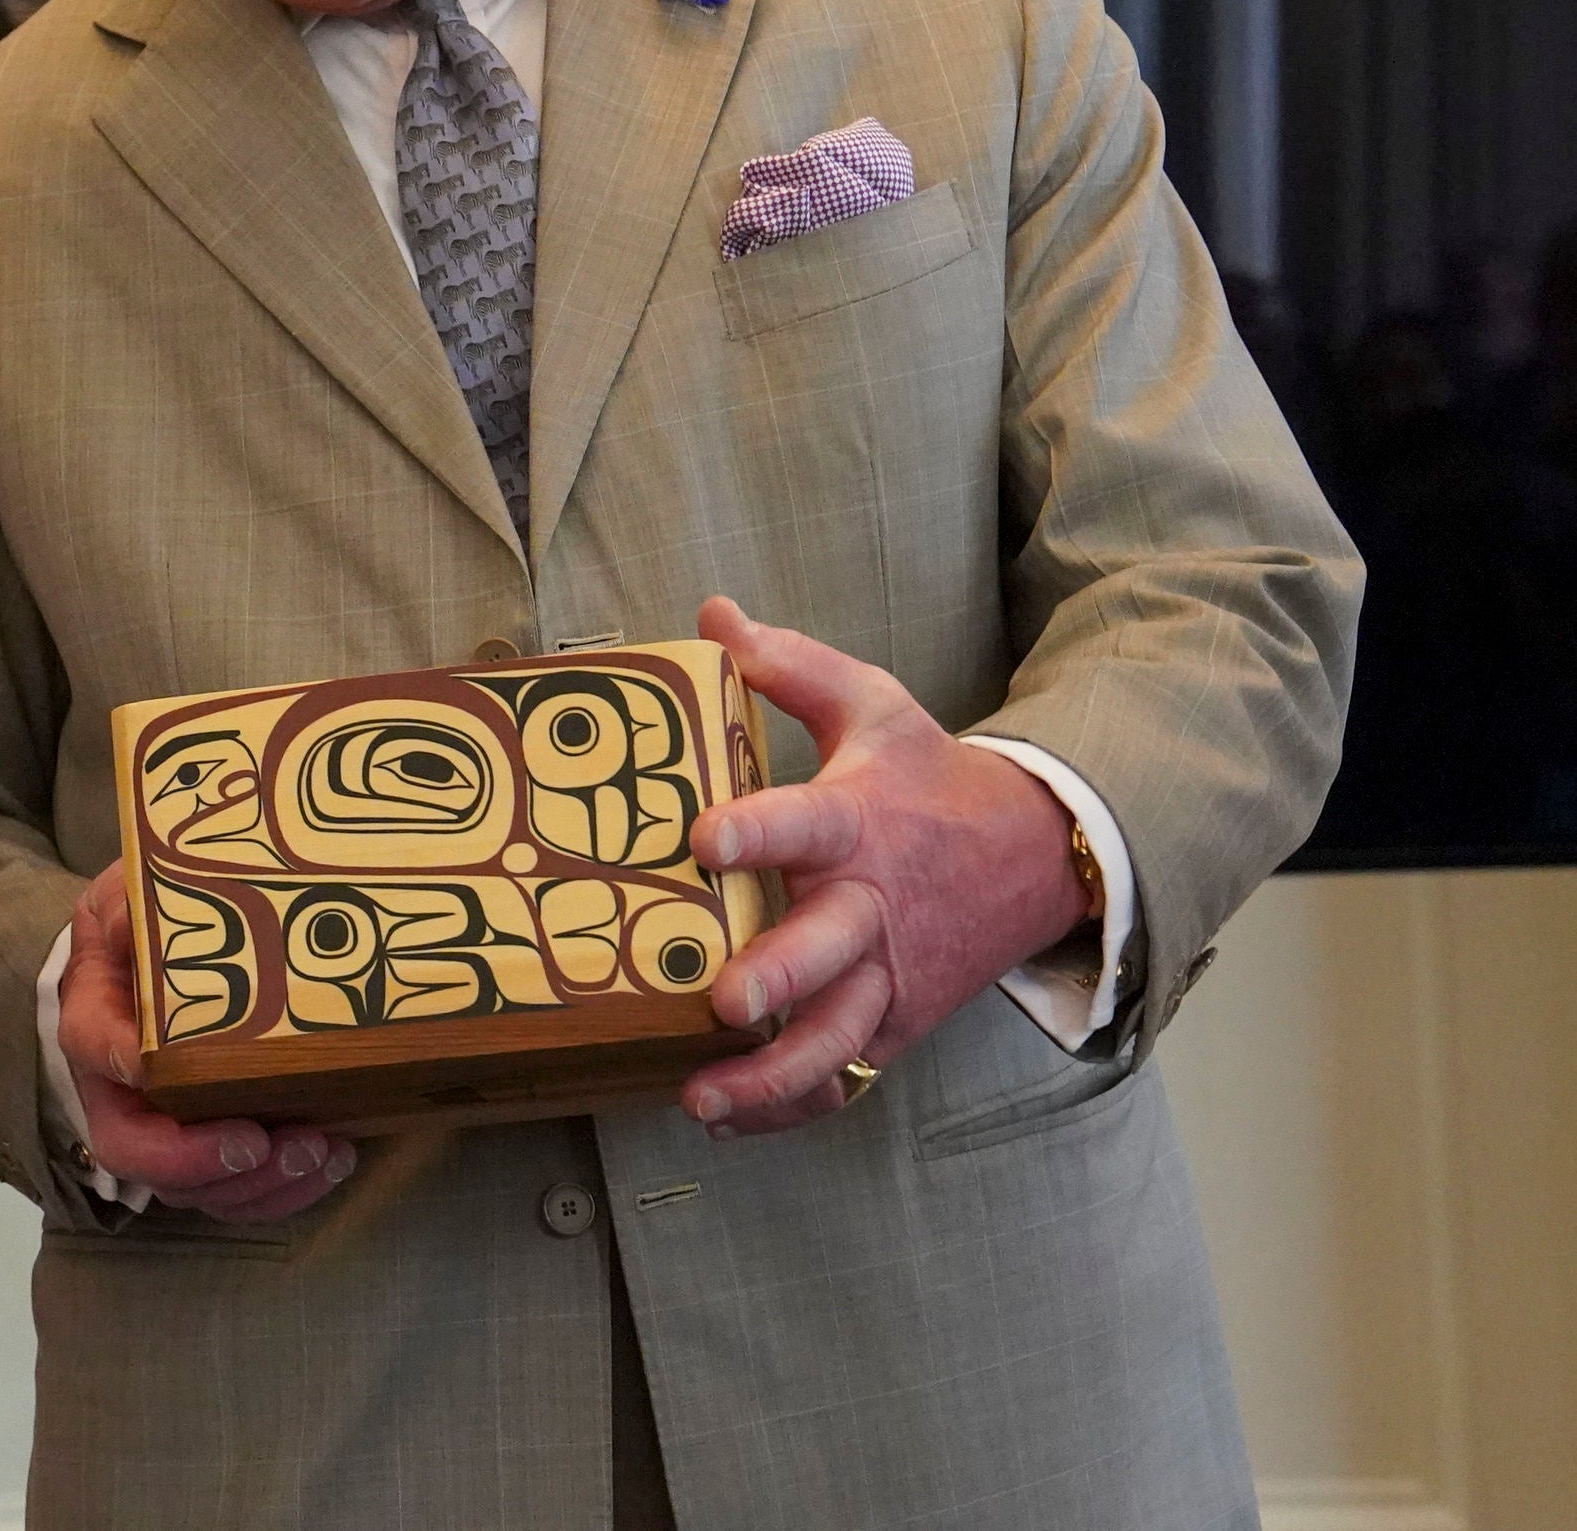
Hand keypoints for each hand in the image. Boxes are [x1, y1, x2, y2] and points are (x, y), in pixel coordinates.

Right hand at [54, 863, 355, 1220]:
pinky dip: (284, 1190)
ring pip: (191, 1187)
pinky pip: (237, 1191)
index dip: (122, 1065)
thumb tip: (132, 923)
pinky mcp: (212, 1148)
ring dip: (256, 1185)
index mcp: (96, 1017)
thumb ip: (131, 906)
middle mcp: (119, 1088)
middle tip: (262, 1143)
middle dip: (199, 1160)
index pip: (92, 1046)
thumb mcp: (129, 895)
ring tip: (318, 1152)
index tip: (158, 1071)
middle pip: (136, 1148)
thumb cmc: (148, 923)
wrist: (161, 949)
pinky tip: (333, 1159)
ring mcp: (165, 1128)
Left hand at [680, 597, 1088, 1134]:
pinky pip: (844, 1075)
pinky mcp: (896, 1023)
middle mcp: (872, 907)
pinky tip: (731, 1123)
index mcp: (859, 821)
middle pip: (828, 950)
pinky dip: (791, 1105)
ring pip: (837, 1038)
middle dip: (779, 976)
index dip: (754, 830)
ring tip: (702, 1100)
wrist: (1036, 854)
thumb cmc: (927, 777)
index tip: (702, 837)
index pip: (803, 820)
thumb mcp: (870, 704)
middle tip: (723, 1000)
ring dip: (772, 1075)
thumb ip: (788, 666)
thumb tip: (712, 614)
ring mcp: (889, 975)